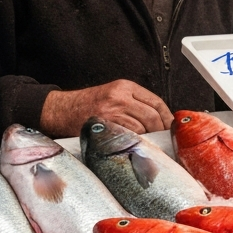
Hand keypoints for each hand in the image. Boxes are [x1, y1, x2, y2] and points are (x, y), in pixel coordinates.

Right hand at [39, 80, 173, 137]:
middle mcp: (120, 96)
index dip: (167, 117)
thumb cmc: (89, 105)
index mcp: (125, 86)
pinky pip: (128, 135)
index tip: (171, 127)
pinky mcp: (106, 124)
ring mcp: (113, 110)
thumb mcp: (114, 95)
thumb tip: (160, 120)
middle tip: (162, 139)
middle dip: (160, 130)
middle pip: (153, 115)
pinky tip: (135, 145)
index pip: (157, 101)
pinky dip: (135, 142)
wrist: (62, 110)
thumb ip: (135, 103)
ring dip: (148, 138)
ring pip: (143, 127)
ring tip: (148, 144)